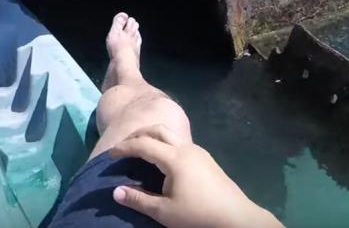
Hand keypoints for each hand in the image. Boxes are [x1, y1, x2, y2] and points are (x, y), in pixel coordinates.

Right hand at [109, 125, 283, 227]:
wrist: (238, 219)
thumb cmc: (199, 215)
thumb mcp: (165, 212)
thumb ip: (138, 200)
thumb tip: (115, 191)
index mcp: (174, 158)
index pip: (142, 144)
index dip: (124, 147)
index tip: (110, 155)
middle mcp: (186, 148)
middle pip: (156, 129)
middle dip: (137, 134)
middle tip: (123, 145)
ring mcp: (198, 152)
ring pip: (170, 133)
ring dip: (151, 136)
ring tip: (139, 148)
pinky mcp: (206, 159)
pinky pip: (179, 141)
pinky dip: (163, 142)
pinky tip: (161, 158)